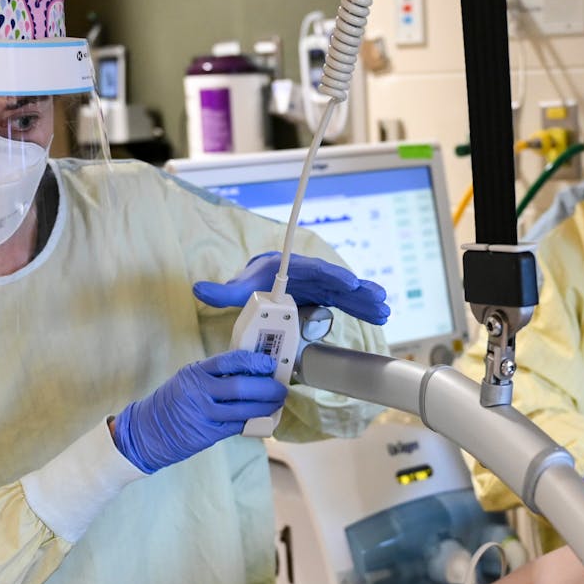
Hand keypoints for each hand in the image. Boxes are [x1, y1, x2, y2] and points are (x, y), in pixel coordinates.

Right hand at [113, 351, 287, 473]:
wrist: (147, 431)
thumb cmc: (172, 402)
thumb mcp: (187, 380)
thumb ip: (214, 375)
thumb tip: (251, 371)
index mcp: (195, 373)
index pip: (229, 361)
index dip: (254, 361)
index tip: (270, 364)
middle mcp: (198, 392)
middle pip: (240, 387)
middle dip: (266, 388)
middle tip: (280, 388)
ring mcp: (203, 414)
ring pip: (243, 409)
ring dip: (265, 406)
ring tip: (276, 402)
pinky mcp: (207, 434)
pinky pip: (238, 426)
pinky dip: (253, 421)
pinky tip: (263, 417)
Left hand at [194, 252, 389, 324]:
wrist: (264, 284)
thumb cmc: (253, 282)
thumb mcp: (240, 288)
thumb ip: (223, 292)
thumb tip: (198, 289)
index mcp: (293, 268)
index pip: (316, 270)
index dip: (333, 276)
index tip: (348, 282)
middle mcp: (312, 275)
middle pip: (338, 282)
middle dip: (358, 291)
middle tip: (377, 298)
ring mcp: (323, 288)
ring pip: (348, 294)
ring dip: (367, 301)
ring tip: (384, 310)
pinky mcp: (328, 300)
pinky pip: (349, 303)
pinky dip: (364, 308)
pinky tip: (381, 315)